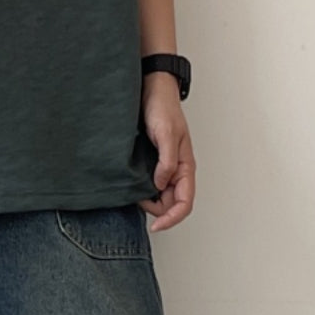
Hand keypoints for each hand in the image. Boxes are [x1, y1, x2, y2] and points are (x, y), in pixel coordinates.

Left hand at [136, 73, 195, 230]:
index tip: (155, 226)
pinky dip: (140, 190)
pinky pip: (148, 184)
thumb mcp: (166, 133)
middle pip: (170, 204)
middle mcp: (176, 170)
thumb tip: (160, 184)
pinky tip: (129, 185)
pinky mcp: (151, 162)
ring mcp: (163, 167)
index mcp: (185, 166)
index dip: (171, 218)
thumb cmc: (162, 107)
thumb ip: (166, 161)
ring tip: (130, 192)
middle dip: (156, 210)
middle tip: (136, 202)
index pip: (184, 203)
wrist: (151, 89)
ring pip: (159, 196)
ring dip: (147, 201)